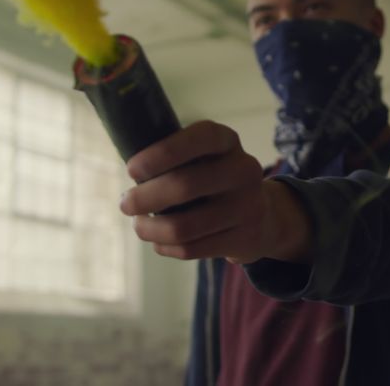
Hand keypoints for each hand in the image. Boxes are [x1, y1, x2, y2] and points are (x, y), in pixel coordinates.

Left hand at [119, 120, 311, 263]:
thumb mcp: (204, 157)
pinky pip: (192, 249)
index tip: (132, 170)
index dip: (160, 154)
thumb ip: (175, 158)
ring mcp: (248, 206)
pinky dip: (166, 247)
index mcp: (228, 141)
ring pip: (183, 226)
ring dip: (150, 229)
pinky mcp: (244, 238)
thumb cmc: (214, 180)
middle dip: (144, 198)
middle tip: (125, 204)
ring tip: (140, 225)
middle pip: (184, 186)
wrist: (263, 214)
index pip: (198, 139)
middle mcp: (244, 170)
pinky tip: (159, 241)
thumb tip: (131, 173)